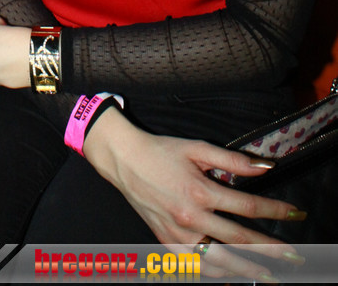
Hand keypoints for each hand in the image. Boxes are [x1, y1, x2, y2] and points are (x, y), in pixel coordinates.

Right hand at [83, 107, 302, 278]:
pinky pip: (195, 265)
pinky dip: (214, 273)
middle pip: (239, 239)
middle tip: (294, 257)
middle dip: (270, 249)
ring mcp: (178, 234)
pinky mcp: (166, 242)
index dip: (274, 211)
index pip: (247, 206)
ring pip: (219, 259)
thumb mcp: (197, 148)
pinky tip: (229, 276)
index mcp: (200, 191)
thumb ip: (232, 160)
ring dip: (247, 269)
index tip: (295, 213)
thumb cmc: (161, 151)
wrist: (124, 160)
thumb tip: (265, 167)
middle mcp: (191, 218)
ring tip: (269, 276)